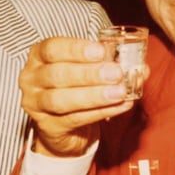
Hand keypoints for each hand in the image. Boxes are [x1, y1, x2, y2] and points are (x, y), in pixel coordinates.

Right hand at [20, 37, 134, 157]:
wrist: (64, 125)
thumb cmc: (76, 86)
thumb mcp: (89, 69)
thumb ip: (112, 64)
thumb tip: (143, 68)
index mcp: (39, 56)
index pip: (52, 48)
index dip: (76, 49)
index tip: (101, 51)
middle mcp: (31, 78)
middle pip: (57, 75)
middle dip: (88, 74)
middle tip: (115, 73)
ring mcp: (35, 104)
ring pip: (62, 100)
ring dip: (93, 95)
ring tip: (119, 92)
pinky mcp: (47, 126)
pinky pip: (74, 119)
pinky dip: (100, 112)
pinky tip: (120, 106)